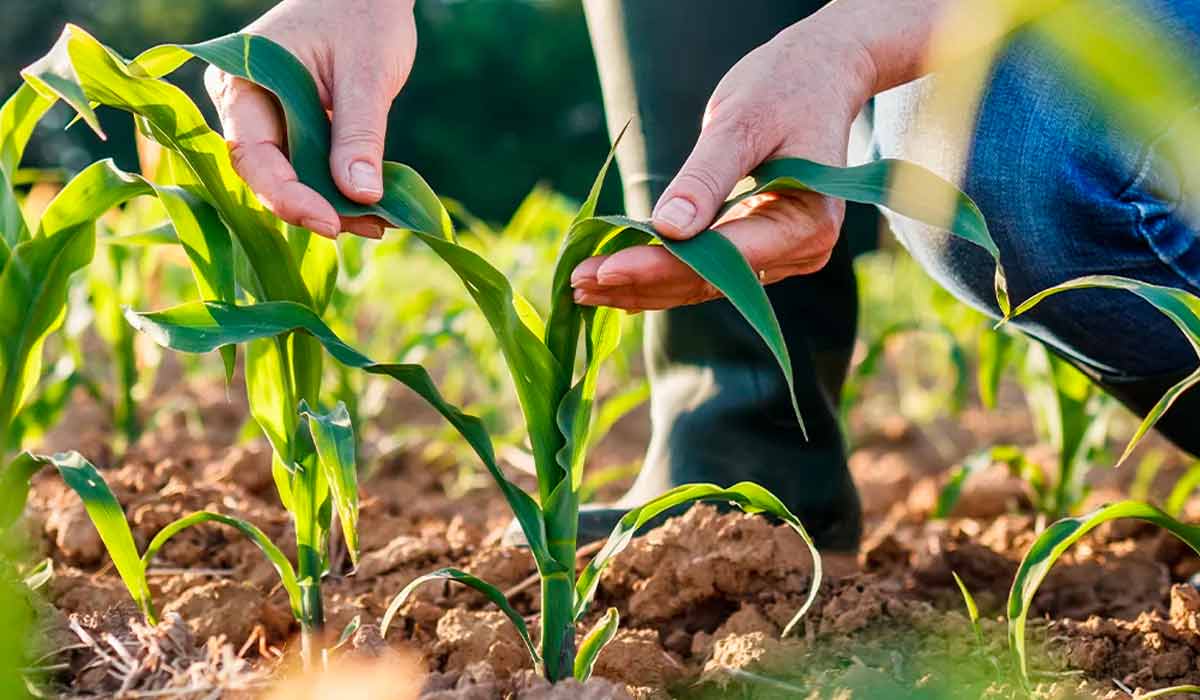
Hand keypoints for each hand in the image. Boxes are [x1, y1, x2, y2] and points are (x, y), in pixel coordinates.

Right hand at [205, 0, 416, 238]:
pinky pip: (309, 168)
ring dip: (333, 205)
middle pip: (268, 175)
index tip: (331, 223)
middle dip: (316, 207)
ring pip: (291, 178)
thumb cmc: (362, 16)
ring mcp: (267, 119)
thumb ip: (360, 133)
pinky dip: (339, 189)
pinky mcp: (294, 130)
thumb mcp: (366, 73)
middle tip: (370, 226)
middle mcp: (244, 105)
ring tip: (381, 222)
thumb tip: (362, 196)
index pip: (252, 154)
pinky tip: (374, 207)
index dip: (288, 196)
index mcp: (241, 82)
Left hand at [570, 17, 878, 310]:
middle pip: (708, 281)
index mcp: (806, 223)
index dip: (660, 267)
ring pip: (701, 285)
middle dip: (640, 282)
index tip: (605, 269)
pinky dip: (658, 274)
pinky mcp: (757, 249)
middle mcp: (799, 252)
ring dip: (641, 287)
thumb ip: (706, 177)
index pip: (722, 258)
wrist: (816, 76)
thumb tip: (668, 230)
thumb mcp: (742, 122)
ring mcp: (780, 256)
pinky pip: (704, 271)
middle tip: (577, 282)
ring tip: (582, 288)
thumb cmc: (785, 87)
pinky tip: (614, 281)